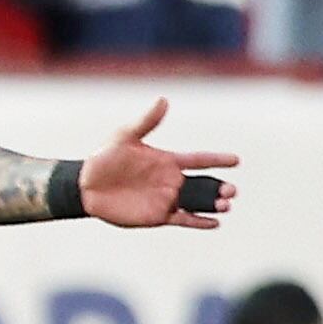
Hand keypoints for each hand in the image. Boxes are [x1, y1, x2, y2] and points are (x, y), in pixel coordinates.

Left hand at [78, 98, 238, 230]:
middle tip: (232, 191)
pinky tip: (215, 223)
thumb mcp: (125, 137)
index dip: (217, 159)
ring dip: (212, 204)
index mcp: (167, 160)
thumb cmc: (104, 158)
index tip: (236, 160)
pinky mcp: (157, 216)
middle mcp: (171, 180)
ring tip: (226, 205)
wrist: (86, 186)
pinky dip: (198, 222)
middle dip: (219, 187)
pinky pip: (182, 219)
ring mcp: (165, 198)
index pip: (198, 159)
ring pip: (196, 202)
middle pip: (203, 183)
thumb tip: (163, 99)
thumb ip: (146, 122)